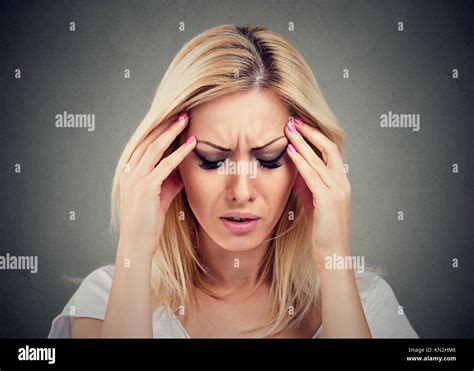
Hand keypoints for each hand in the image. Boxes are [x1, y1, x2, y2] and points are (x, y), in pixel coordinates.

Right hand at [118, 112, 195, 255]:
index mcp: (129, 173)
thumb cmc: (148, 221)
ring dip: (171, 132)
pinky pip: (165, 165)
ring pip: (155, 149)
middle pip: (148, 141)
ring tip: (185, 120)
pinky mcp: (145, 187)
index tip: (173, 120)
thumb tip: (184, 169)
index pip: (144, 146)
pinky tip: (191, 144)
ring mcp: (135, 179)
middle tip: (181, 113)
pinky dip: (179, 153)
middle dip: (164, 126)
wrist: (137, 242)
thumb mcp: (160, 196)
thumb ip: (169, 181)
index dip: (158, 132)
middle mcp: (129, 172)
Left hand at [284, 116, 351, 265]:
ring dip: (302, 142)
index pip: (330, 152)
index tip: (300, 126)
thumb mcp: (314, 201)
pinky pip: (313, 175)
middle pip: (328, 148)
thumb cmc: (322, 228)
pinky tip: (291, 151)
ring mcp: (337, 190)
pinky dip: (301, 161)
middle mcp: (342, 182)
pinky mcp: (328, 199)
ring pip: (319, 159)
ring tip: (288, 130)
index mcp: (340, 181)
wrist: (332, 251)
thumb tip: (294, 167)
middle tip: (293, 120)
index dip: (315, 137)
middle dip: (310, 133)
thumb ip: (307, 183)